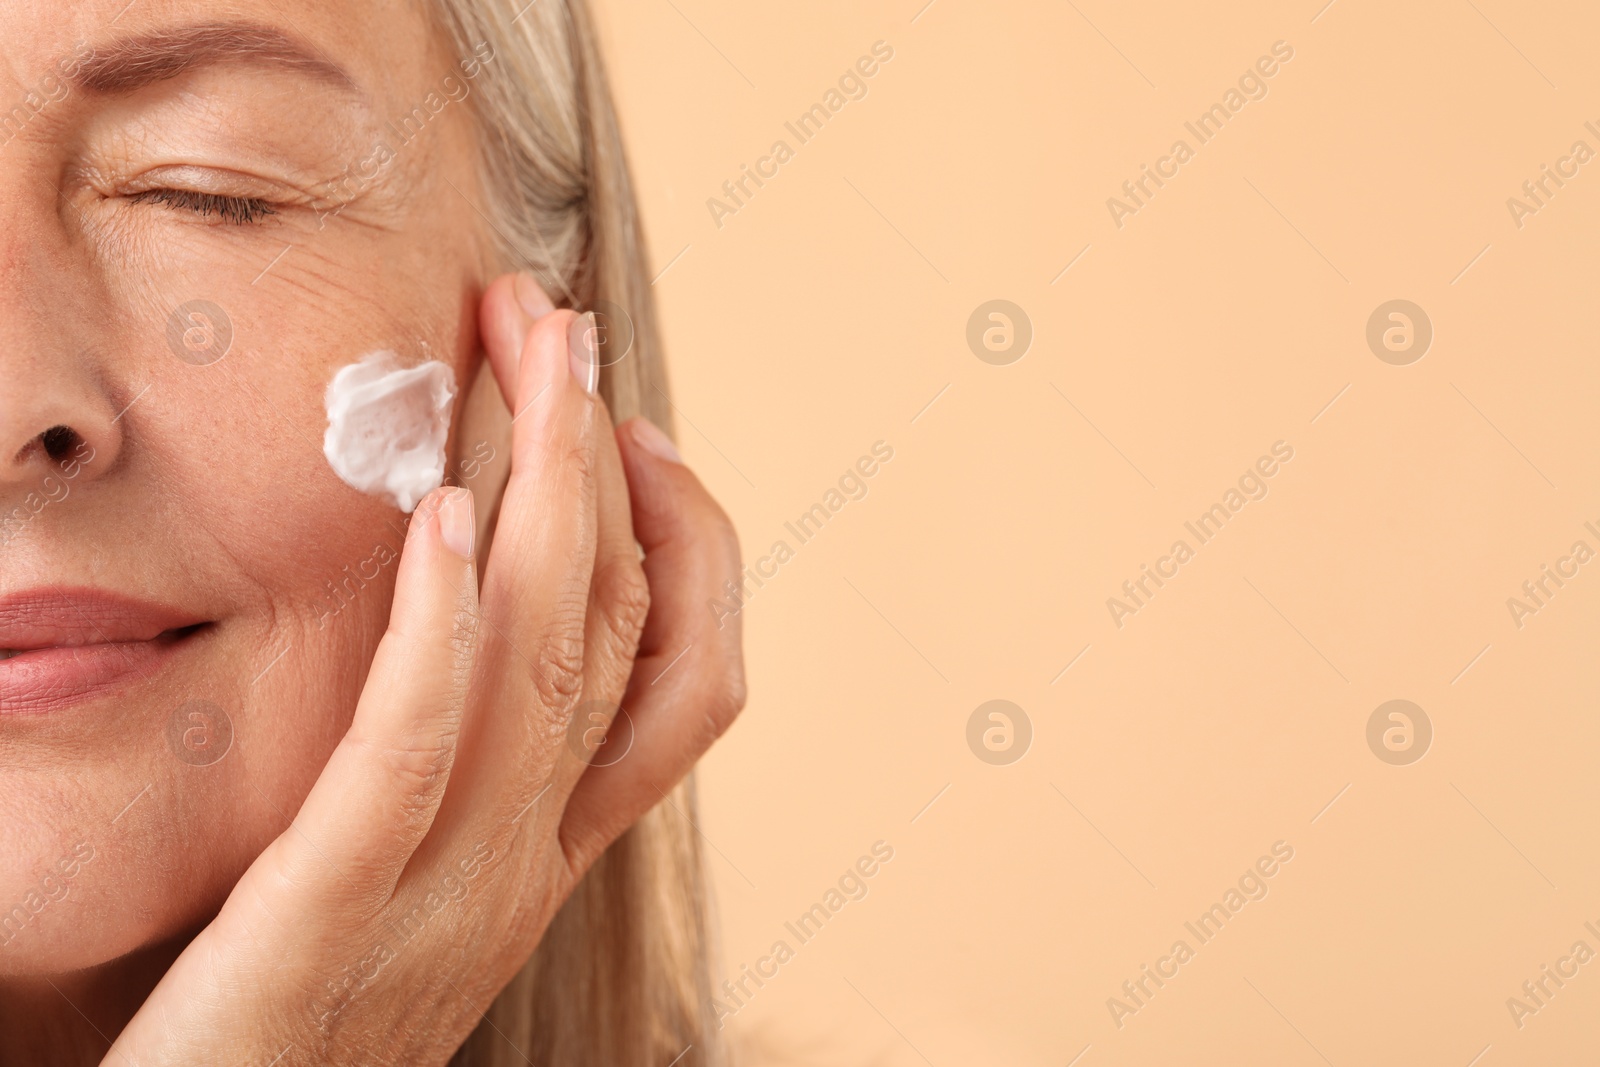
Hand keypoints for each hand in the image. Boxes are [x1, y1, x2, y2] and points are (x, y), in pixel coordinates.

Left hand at [107, 275, 745, 1064]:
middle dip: (604, 463)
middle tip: (562, 326)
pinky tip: (442, 517)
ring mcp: (442, 900)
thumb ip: (451, 776)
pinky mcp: (321, 925)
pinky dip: (439, 631)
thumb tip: (462, 629)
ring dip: (552, 499)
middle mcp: (523, 872)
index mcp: (543, 858)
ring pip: (547, 673)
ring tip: (535, 365)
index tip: (617, 416)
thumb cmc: (287, 1025)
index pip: (669, 674)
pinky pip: (408, 761)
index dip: (669, 530)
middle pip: (620, 637)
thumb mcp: (407, 885)